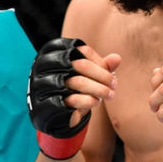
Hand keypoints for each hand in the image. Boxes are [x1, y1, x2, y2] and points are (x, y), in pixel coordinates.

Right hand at [27, 38, 119, 158]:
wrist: (53, 111)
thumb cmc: (72, 85)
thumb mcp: (87, 74)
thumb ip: (101, 65)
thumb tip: (117, 58)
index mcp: (54, 51)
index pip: (83, 51)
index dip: (100, 62)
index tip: (110, 72)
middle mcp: (46, 64)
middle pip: (81, 64)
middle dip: (102, 75)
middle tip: (115, 84)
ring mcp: (45, 82)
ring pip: (78, 82)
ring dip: (99, 89)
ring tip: (110, 94)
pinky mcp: (48, 101)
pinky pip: (73, 99)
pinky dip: (89, 100)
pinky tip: (96, 101)